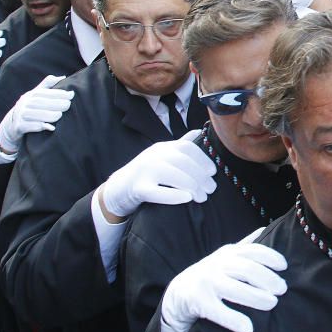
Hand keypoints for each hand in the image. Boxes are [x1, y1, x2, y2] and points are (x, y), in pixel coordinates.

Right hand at [0, 75, 73, 156]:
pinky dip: (39, 126)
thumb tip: (63, 77)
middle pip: (39, 102)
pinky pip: (27, 126)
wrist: (12, 126)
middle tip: (68, 105)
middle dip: (55, 103)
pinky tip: (51, 128)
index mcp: (30, 95)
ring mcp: (19, 115)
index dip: (58, 93)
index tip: (71, 94)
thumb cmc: (30, 108)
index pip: (44, 92)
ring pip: (34, 114)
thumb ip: (48, 85)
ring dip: (48, 115)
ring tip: (60, 115)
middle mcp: (23, 104)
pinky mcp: (18, 127)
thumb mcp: (36, 96)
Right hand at [97, 131, 216, 221]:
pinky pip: (157, 192)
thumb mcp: (162, 156)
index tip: (213, 172)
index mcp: (162, 148)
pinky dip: (174, 195)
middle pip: (183, 162)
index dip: (203, 159)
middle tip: (211, 189)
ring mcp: (144, 171)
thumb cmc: (147, 173)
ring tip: (202, 197)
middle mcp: (153, 156)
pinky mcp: (138, 189)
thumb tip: (199, 132)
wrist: (118, 189)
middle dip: (201, 176)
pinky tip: (187, 199)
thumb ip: (180, 145)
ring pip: (172, 176)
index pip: (187, 148)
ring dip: (192, 187)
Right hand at [158, 229, 286, 331]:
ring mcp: (208, 283)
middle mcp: (218, 265)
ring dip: (257, 297)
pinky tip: (249, 328)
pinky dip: (235, 320)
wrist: (179, 292)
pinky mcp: (199, 302)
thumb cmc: (211, 273)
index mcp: (228, 253)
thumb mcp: (225, 256)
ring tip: (272, 303)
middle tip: (283, 289)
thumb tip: (264, 229)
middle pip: (247, 269)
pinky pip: (219, 312)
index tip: (284, 267)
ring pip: (236, 289)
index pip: (253, 251)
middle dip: (268, 279)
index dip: (271, 257)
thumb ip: (244, 245)